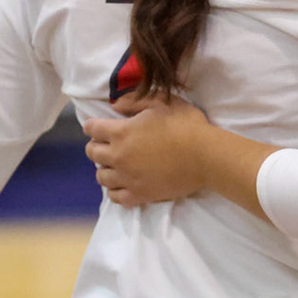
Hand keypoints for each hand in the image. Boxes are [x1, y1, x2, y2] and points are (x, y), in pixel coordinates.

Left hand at [84, 95, 216, 205]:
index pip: (92, 128)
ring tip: (116, 165)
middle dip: (96, 146)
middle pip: (92, 153)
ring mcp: (127, 178)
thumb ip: (135, 101)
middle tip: (108, 144)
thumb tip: (115, 106)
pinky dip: (115, 189)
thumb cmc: (186, 125)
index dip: (94, 125)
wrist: (205, 156)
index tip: (100, 126)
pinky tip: (124, 183)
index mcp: (121, 132)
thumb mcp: (162, 102)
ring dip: (105, 168)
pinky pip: (115, 197)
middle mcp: (118, 156)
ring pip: (101, 177)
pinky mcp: (139, 195)